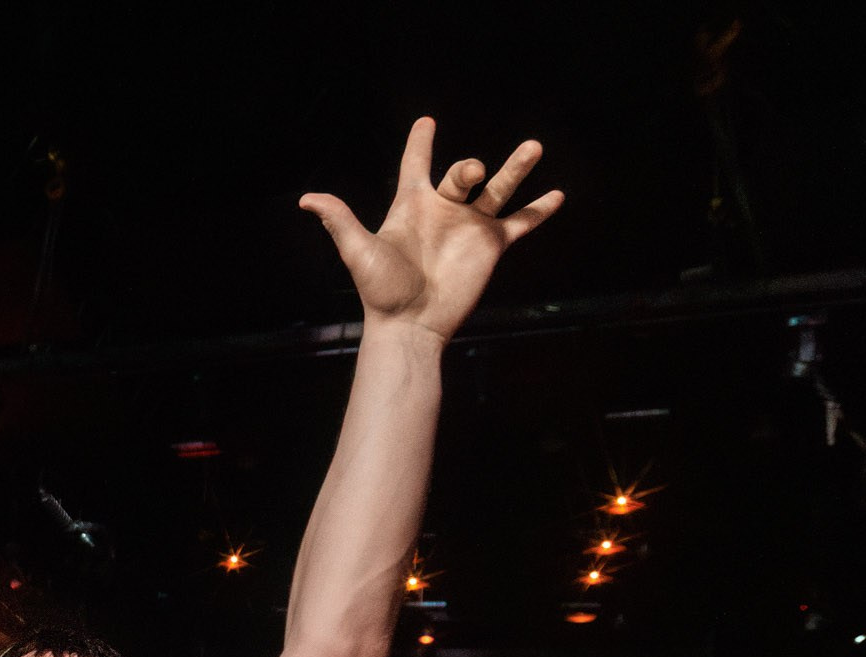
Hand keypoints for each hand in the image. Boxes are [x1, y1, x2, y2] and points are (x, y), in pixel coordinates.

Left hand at [299, 119, 562, 343]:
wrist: (410, 325)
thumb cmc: (381, 290)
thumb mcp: (359, 251)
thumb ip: (341, 220)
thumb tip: (307, 199)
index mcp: (412, 206)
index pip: (416, 165)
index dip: (419, 144)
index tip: (425, 122)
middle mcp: (443, 211)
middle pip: (462, 173)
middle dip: (469, 167)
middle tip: (471, 173)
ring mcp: (469, 227)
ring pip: (498, 189)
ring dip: (516, 168)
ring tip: (533, 146)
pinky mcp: (490, 246)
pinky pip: (519, 223)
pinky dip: (538, 210)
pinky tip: (557, 195)